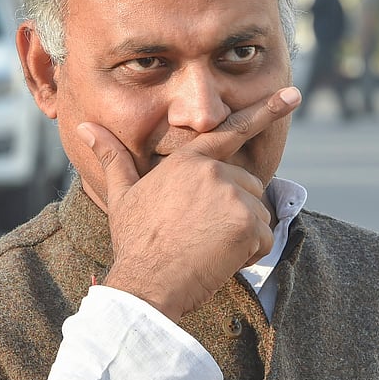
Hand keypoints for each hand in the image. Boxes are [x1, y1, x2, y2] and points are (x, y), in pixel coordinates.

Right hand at [78, 87, 300, 322]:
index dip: (266, 111)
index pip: (232, 130)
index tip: (293, 96)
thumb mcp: (123, 195)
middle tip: (202, 235)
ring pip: (258, 214)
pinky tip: (220, 260)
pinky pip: (263, 239)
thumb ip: (112, 157)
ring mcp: (231, 195)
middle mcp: (213, 171)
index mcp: (188, 161)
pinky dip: (249, 255)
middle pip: (249, 187)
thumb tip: (85, 127)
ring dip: (242, 235)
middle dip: (235, 212)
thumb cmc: (135, 241)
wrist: (145, 283)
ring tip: (208, 248)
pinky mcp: (246, 222)